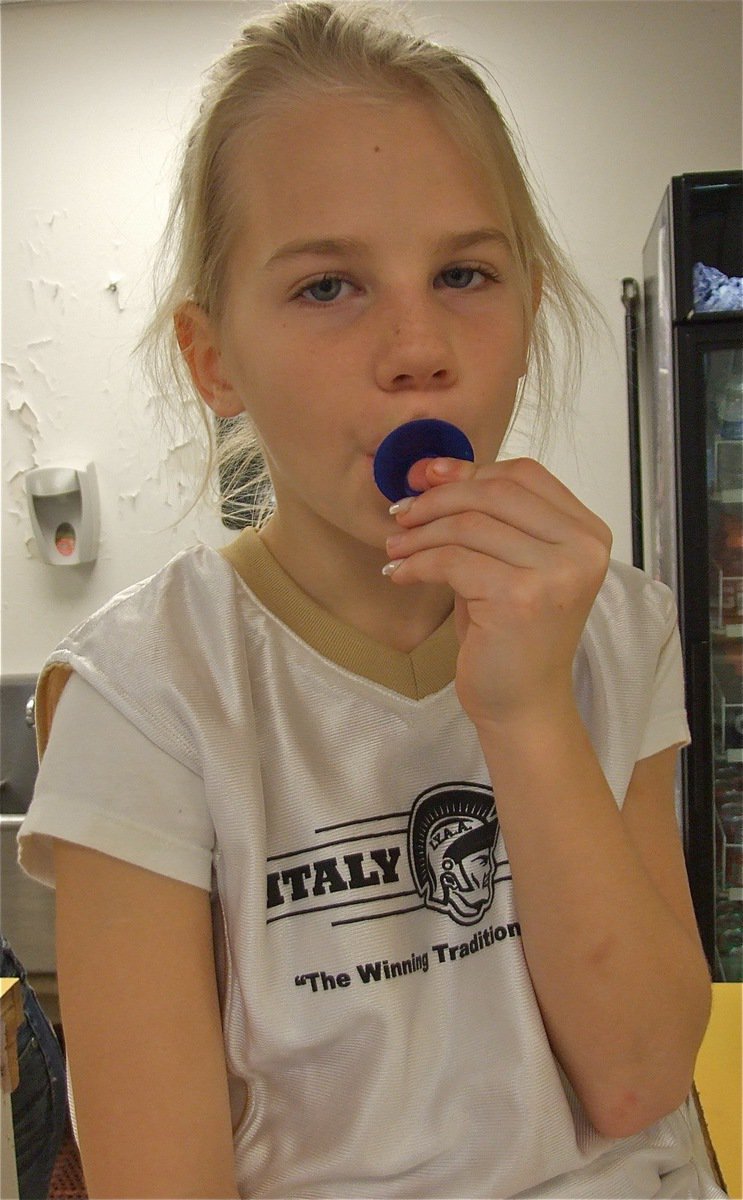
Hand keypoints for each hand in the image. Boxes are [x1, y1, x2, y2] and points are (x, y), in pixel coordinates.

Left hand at [384, 456, 611, 726]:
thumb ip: (483, 516)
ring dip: (420, 533)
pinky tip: (400, 575)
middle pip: (494, 492)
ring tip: (395, 549)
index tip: (423, 477)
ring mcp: (554, 573)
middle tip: (401, 515)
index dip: (467, 469)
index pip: (523, 475)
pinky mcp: (520, 597)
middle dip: (437, 498)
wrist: (522, 704)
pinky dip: (417, 563)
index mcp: (587, 532)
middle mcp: (580, 548)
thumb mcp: (503, 562)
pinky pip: (452, 560)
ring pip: (468, 525)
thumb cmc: (511, 635)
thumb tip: (432, 468)